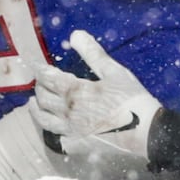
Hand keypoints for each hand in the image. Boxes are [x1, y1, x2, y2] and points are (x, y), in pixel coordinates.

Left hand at [32, 30, 159, 158]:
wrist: (146, 132)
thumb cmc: (131, 98)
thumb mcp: (114, 71)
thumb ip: (92, 53)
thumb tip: (74, 34)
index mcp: (75, 92)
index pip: (48, 78)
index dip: (38, 69)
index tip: (33, 64)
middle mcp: (68, 112)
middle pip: (43, 98)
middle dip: (39, 87)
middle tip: (39, 81)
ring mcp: (72, 131)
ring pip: (45, 121)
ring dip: (37, 110)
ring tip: (33, 103)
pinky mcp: (80, 145)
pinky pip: (60, 140)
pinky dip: (53, 132)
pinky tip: (54, 128)